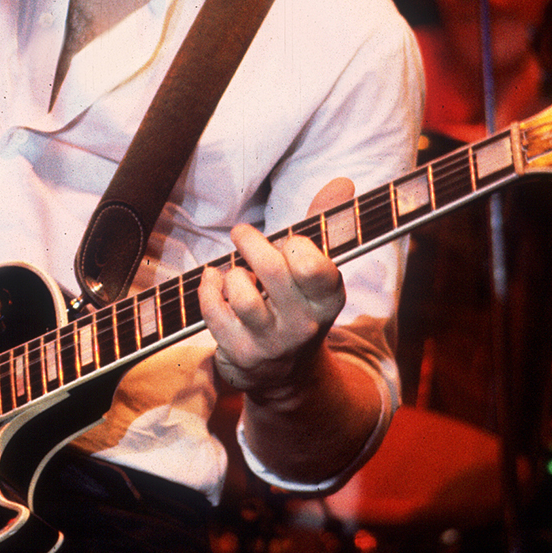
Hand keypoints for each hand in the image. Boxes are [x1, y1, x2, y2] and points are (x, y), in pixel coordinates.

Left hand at [198, 177, 354, 402]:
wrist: (286, 370)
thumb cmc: (297, 300)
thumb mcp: (316, 268)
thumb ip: (325, 224)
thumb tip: (342, 182)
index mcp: (329, 298)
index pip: (316, 266)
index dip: (296, 245)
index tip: (289, 241)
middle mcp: (304, 324)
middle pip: (272, 271)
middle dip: (250, 242)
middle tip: (241, 233)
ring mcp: (272, 343)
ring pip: (242, 294)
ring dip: (231, 273)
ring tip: (236, 273)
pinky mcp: (242, 354)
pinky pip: (214, 311)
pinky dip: (209, 289)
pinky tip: (215, 282)